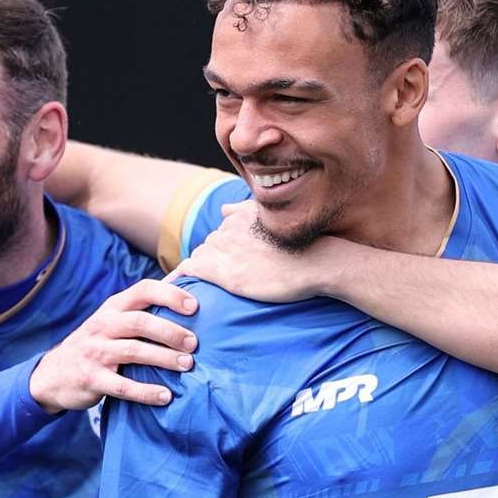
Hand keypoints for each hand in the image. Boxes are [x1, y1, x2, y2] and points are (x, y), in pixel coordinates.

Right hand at [28, 279, 197, 411]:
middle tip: (193, 343)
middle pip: (140, 322)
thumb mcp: (112, 320)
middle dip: (170, 331)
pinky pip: (122, 386)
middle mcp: (103, 326)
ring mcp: (95, 352)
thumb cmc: (96, 344)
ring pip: (133, 352)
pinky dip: (145, 391)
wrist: (52, 375)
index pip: (143, 290)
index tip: (195, 306)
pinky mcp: (92, 379)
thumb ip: (141, 308)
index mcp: (113, 308)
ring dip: (163, 358)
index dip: (170, 295)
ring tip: (187, 365)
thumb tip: (186, 287)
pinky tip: (165, 396)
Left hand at [172, 200, 343, 302]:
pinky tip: (177, 289)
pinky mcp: (225, 273)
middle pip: (209, 245)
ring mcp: (226, 251)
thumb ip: (246, 211)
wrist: (319, 262)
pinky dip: (181, 278)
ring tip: (211, 284)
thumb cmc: (306, 245)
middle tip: (228, 276)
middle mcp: (229, 230)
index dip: (224, 249)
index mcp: (240, 217)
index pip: (220, 233)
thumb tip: (224, 208)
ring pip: (201, 257)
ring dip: (202, 270)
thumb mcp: (275, 219)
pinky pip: (191, 270)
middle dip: (213, 259)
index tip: (232, 262)